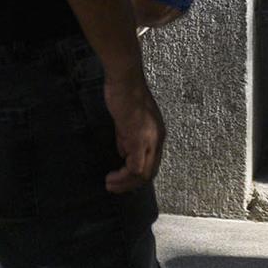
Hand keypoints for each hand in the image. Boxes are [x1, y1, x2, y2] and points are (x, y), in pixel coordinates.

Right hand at [102, 70, 165, 193]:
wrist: (125, 79)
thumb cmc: (124, 93)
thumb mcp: (127, 120)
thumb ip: (126, 138)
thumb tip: (123, 153)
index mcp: (157, 135)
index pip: (151, 163)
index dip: (137, 175)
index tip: (120, 180)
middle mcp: (157, 140)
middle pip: (150, 173)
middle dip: (131, 184)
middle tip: (114, 188)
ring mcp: (150, 141)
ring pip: (143, 173)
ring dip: (125, 183)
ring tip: (110, 185)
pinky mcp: (139, 139)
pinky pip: (135, 167)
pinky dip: (123, 176)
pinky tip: (111, 176)